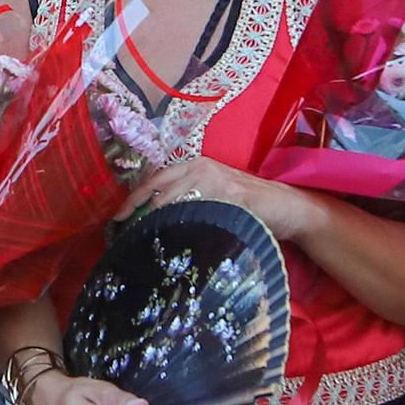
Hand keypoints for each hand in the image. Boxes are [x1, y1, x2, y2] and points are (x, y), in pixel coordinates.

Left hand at [116, 158, 322, 241]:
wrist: (286, 207)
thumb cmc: (247, 206)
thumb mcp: (212, 197)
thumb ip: (186, 201)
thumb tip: (153, 221)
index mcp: (194, 165)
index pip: (154, 180)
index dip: (134, 198)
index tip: (117, 218)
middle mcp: (200, 167)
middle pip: (157, 186)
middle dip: (136, 208)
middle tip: (120, 230)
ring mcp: (215, 179)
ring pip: (173, 198)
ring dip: (154, 219)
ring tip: (139, 238)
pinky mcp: (230, 194)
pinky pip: (199, 208)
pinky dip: (182, 223)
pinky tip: (172, 238)